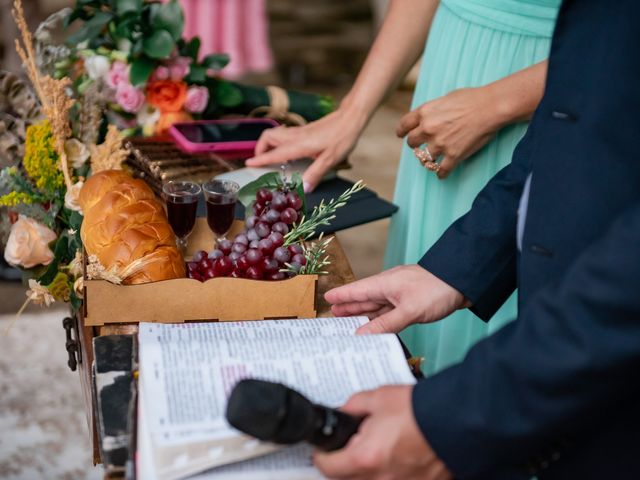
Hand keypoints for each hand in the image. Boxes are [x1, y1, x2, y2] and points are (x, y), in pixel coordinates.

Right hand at [245, 107, 366, 191]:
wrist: (350, 118)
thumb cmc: (342, 137)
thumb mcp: (330, 159)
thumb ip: (315, 174)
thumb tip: (303, 189)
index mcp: (299, 145)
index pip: (274, 153)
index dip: (260, 159)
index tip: (248, 165)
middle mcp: (295, 136)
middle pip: (268, 137)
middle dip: (260, 148)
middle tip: (261, 162)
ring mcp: (299, 132)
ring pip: (275, 134)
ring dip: (267, 144)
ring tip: (270, 157)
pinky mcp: (304, 130)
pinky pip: (283, 134)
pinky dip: (278, 142)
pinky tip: (287, 151)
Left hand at [313, 385, 452, 479]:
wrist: (458, 421)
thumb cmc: (422, 410)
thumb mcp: (379, 398)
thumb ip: (354, 406)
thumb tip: (343, 412)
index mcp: (365, 458)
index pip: (327, 467)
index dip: (322, 456)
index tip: (322, 452)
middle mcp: (380, 479)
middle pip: (347, 479)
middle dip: (344, 465)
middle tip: (352, 448)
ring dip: (368, 470)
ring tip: (378, 451)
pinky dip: (389, 473)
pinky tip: (397, 458)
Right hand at [325, 265, 468, 333]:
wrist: (465, 282)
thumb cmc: (437, 289)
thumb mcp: (409, 311)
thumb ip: (385, 324)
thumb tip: (362, 335)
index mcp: (384, 284)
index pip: (357, 290)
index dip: (342, 295)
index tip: (327, 298)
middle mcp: (390, 288)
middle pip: (364, 298)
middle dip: (349, 306)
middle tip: (334, 314)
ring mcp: (401, 294)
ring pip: (377, 305)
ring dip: (363, 313)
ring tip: (349, 319)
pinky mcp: (412, 302)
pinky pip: (389, 311)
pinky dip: (380, 318)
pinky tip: (376, 323)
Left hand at [396, 86, 505, 178]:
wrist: (490, 108)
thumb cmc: (472, 99)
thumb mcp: (445, 98)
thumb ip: (433, 110)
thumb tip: (429, 117)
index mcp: (425, 112)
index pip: (404, 125)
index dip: (402, 131)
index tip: (402, 135)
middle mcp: (428, 129)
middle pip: (412, 143)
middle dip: (415, 145)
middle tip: (421, 146)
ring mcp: (440, 144)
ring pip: (424, 158)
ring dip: (428, 159)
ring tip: (432, 160)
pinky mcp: (453, 155)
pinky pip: (441, 170)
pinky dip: (441, 173)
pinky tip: (442, 174)